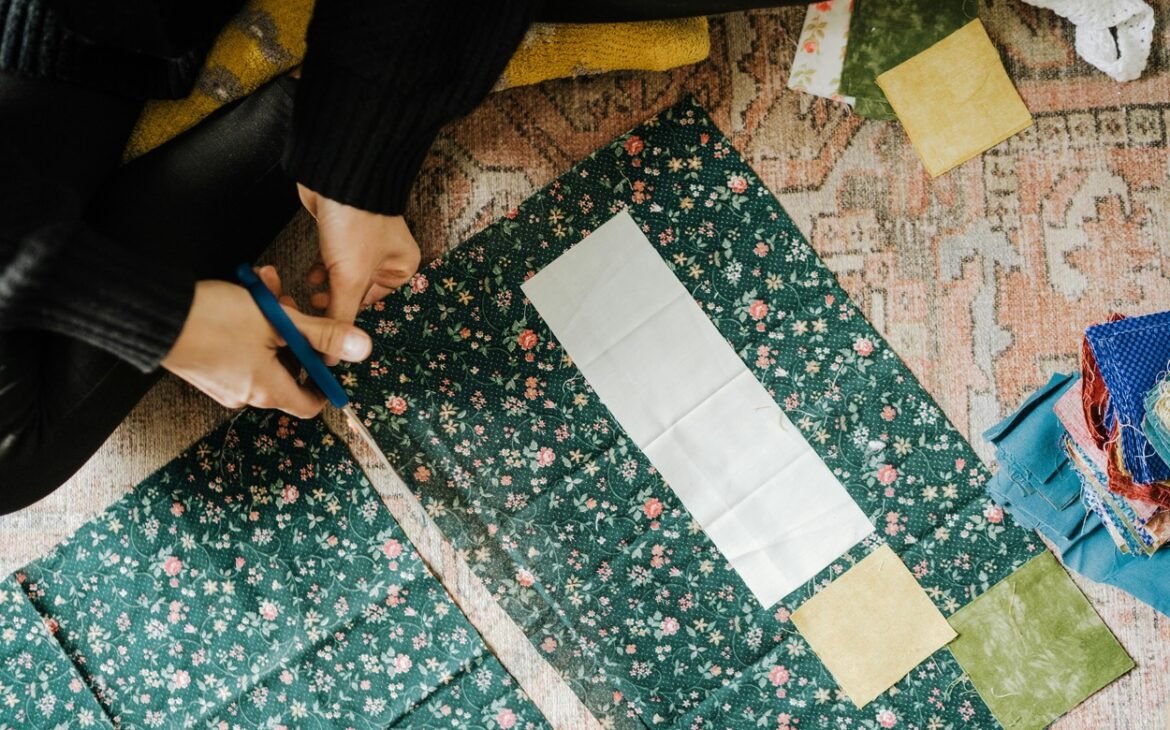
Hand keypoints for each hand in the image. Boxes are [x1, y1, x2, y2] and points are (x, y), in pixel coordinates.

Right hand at [162, 266, 371, 417]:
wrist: (152, 315)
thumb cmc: (212, 320)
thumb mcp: (278, 321)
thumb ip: (322, 335)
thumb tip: (362, 347)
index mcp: (267, 390)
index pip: (309, 403)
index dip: (324, 382)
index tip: (326, 356)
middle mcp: (246, 394)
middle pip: (288, 368)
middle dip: (295, 332)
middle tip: (289, 303)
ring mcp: (224, 383)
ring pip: (264, 351)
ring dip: (272, 320)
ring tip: (264, 287)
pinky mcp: (208, 368)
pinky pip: (241, 351)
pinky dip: (250, 325)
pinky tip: (245, 294)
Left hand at [298, 184, 420, 326]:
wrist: (336, 177)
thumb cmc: (356, 222)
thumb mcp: (350, 277)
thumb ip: (341, 316)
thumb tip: (333, 355)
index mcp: (403, 269)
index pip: (374, 306)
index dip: (350, 319)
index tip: (330, 330)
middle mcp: (388, 258)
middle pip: (358, 294)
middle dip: (336, 302)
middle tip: (318, 311)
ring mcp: (364, 246)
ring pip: (342, 280)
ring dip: (326, 288)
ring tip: (313, 293)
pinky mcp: (342, 235)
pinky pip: (332, 264)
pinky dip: (321, 271)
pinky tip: (313, 273)